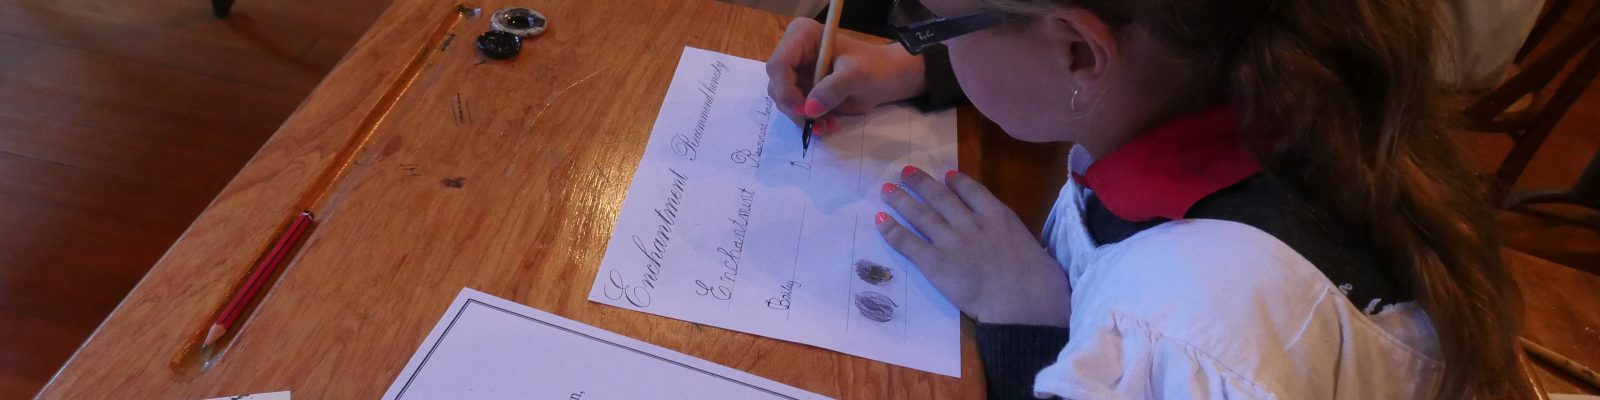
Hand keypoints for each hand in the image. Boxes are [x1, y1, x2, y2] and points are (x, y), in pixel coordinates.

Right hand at [766, 18, 926, 133]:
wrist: (888, 78)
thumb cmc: (876, 67)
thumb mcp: (857, 75)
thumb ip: (833, 89)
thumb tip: (810, 109)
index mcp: (802, 36)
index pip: (779, 64)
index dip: (786, 89)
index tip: (804, 110)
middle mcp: (795, 52)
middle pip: (777, 85)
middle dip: (795, 107)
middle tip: (816, 123)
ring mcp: (798, 72)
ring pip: (785, 101)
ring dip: (804, 118)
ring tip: (828, 126)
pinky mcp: (804, 90)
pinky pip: (798, 109)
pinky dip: (811, 121)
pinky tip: (829, 125)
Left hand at [876, 167, 1071, 326]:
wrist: (1023, 299)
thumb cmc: (1039, 280)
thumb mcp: (1034, 247)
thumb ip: (1015, 239)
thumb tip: (1013, 244)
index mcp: (998, 216)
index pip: (972, 190)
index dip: (956, 181)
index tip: (946, 175)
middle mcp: (970, 222)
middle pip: (940, 196)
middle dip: (921, 183)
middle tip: (906, 172)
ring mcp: (950, 240)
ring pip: (920, 213)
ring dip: (901, 199)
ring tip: (887, 189)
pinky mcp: (935, 262)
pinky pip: (908, 242)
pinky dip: (892, 229)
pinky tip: (880, 219)